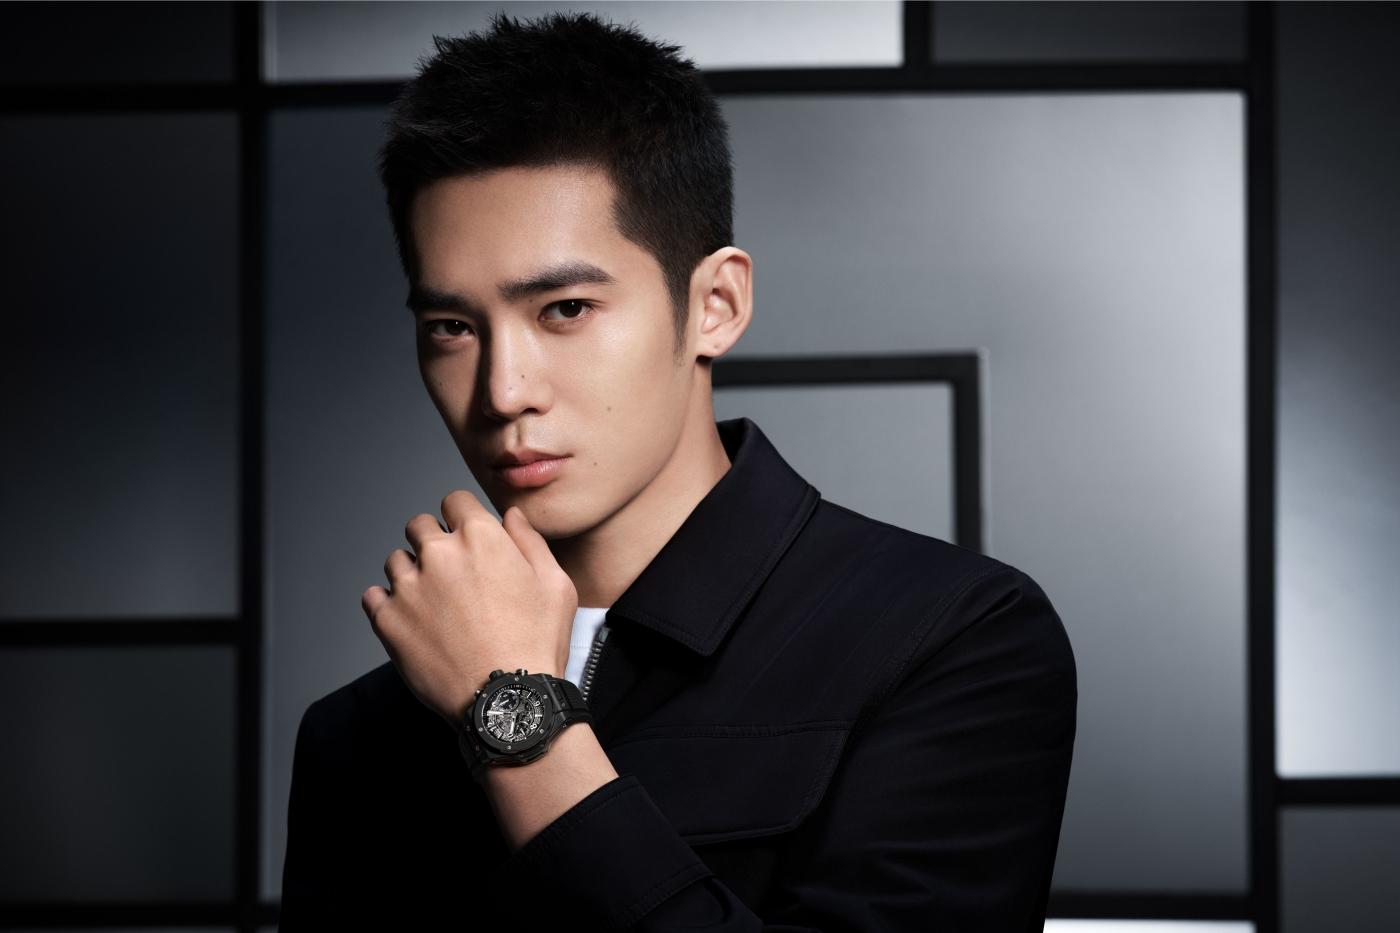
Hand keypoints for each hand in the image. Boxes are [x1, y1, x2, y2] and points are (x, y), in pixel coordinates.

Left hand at [362, 492, 577, 726]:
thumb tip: (509, 516)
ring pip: (396, 561)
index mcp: (480, 537)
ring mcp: (409, 587)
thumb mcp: (555, 585)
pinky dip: (388, 603)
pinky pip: (373, 596)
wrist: (507, 700)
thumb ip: (530, 541)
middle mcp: (439, 554)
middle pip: (419, 526)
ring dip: (412, 574)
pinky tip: (410, 619)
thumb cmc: (536, 643)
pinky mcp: (387, 620)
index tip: (466, 539)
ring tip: (433, 604)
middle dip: (434, 542)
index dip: (462, 517)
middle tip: (451, 574)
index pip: (454, 501)